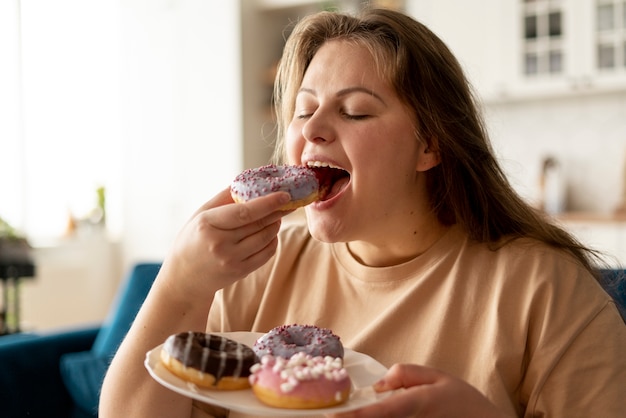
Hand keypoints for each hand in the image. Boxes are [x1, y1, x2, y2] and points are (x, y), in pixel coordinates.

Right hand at [159, 187, 290, 300]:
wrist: (184, 277)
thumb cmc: (192, 239)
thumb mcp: (200, 215)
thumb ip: (223, 198)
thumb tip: (248, 181)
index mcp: (208, 224)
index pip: (244, 212)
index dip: (268, 203)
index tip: (284, 195)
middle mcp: (220, 244)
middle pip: (258, 224)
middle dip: (277, 212)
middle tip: (287, 202)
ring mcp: (231, 260)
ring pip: (265, 239)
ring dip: (275, 225)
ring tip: (276, 217)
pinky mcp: (240, 272)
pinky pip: (266, 254)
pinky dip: (272, 241)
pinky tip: (270, 234)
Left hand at [329, 364, 509, 417]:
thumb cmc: (465, 403)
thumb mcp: (438, 377)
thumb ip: (405, 375)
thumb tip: (378, 385)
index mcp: (414, 406)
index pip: (375, 414)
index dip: (352, 417)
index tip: (330, 417)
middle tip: (340, 415)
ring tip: (357, 415)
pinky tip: (376, 415)